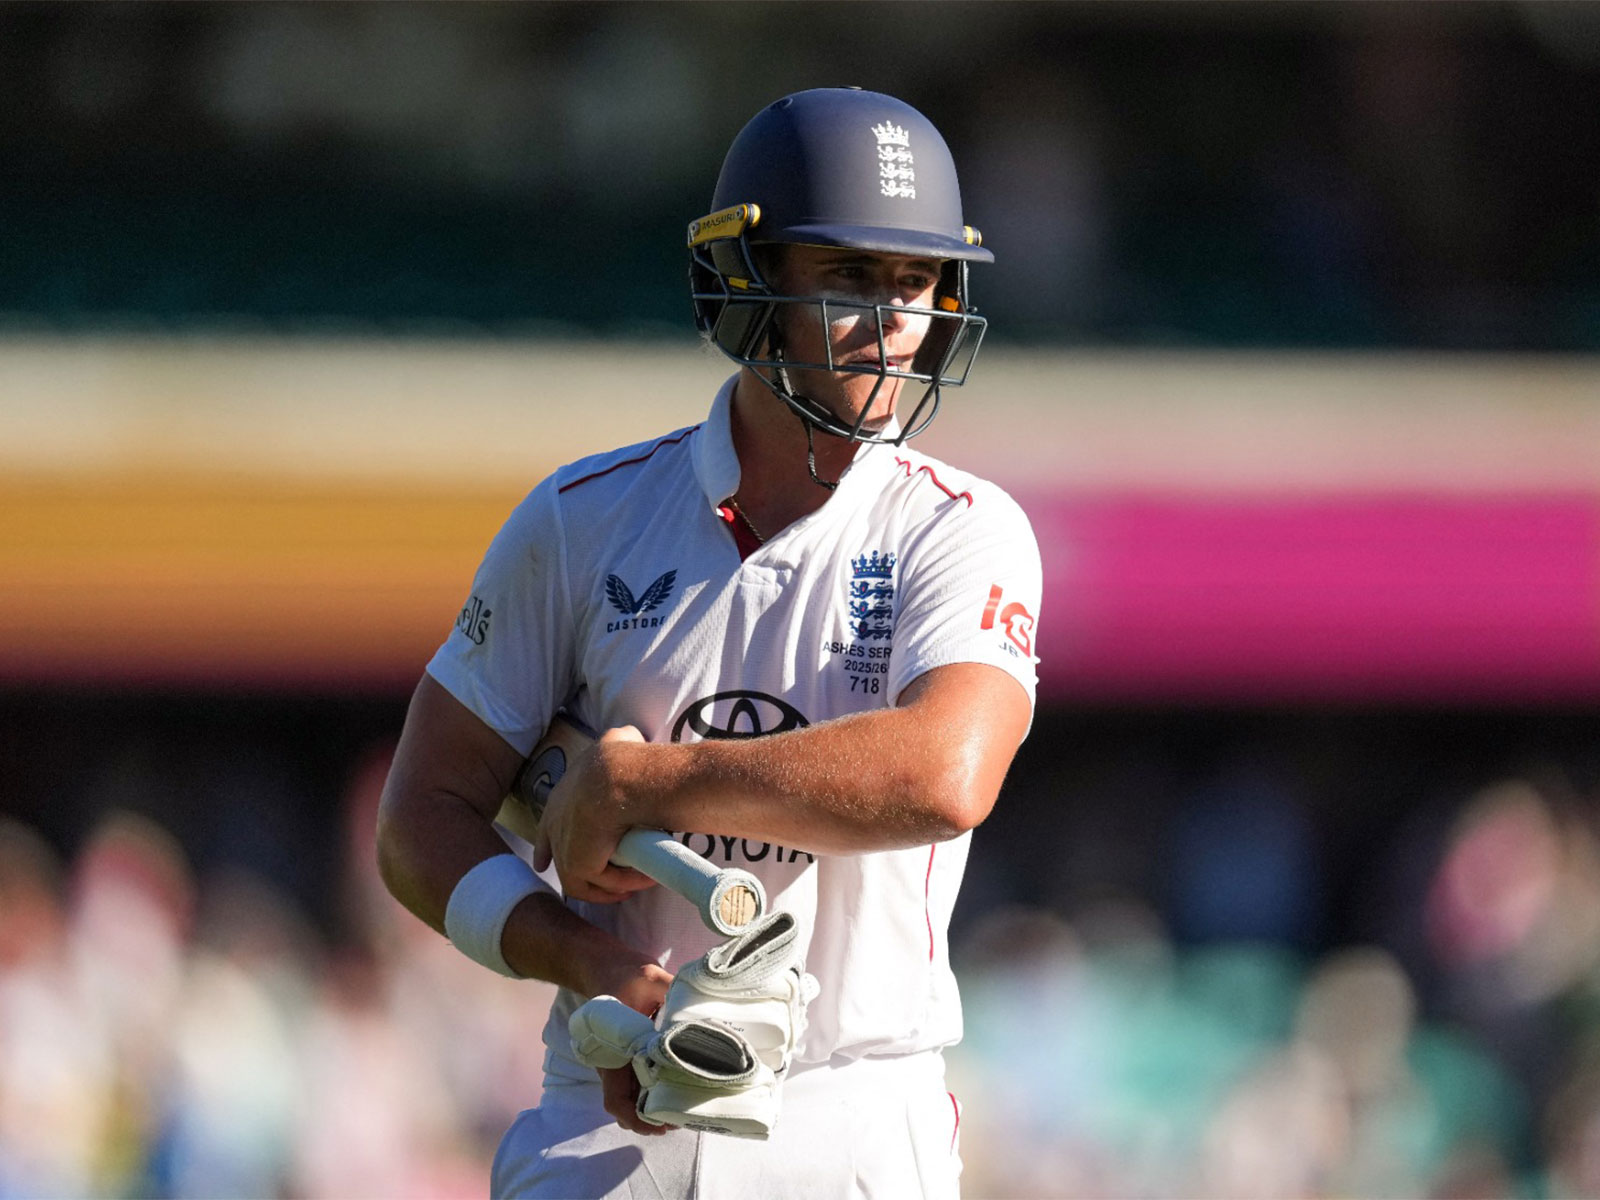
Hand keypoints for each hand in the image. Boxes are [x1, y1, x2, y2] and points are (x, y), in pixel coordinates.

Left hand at [533, 725, 657, 902]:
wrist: (624, 778)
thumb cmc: (629, 759)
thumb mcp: (620, 740)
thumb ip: (620, 740)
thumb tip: (630, 738)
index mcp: (563, 794)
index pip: (548, 824)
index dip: (547, 844)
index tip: (543, 860)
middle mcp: (557, 820)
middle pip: (560, 854)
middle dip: (580, 871)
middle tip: (611, 884)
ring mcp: (562, 843)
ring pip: (581, 875)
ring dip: (610, 882)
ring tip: (637, 881)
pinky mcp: (575, 863)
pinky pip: (595, 885)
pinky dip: (620, 885)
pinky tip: (643, 879)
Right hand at [594, 961, 673, 1136]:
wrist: (608, 966)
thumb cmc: (626, 974)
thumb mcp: (650, 979)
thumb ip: (672, 996)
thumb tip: (701, 1014)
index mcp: (612, 1050)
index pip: (616, 1097)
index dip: (636, 1116)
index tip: (661, 1123)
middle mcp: (613, 1062)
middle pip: (627, 1105)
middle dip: (652, 1118)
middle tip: (682, 1120)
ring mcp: (622, 1060)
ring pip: (634, 1096)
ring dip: (655, 1107)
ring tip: (684, 1111)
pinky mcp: (632, 1055)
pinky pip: (641, 1082)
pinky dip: (656, 1091)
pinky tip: (679, 1090)